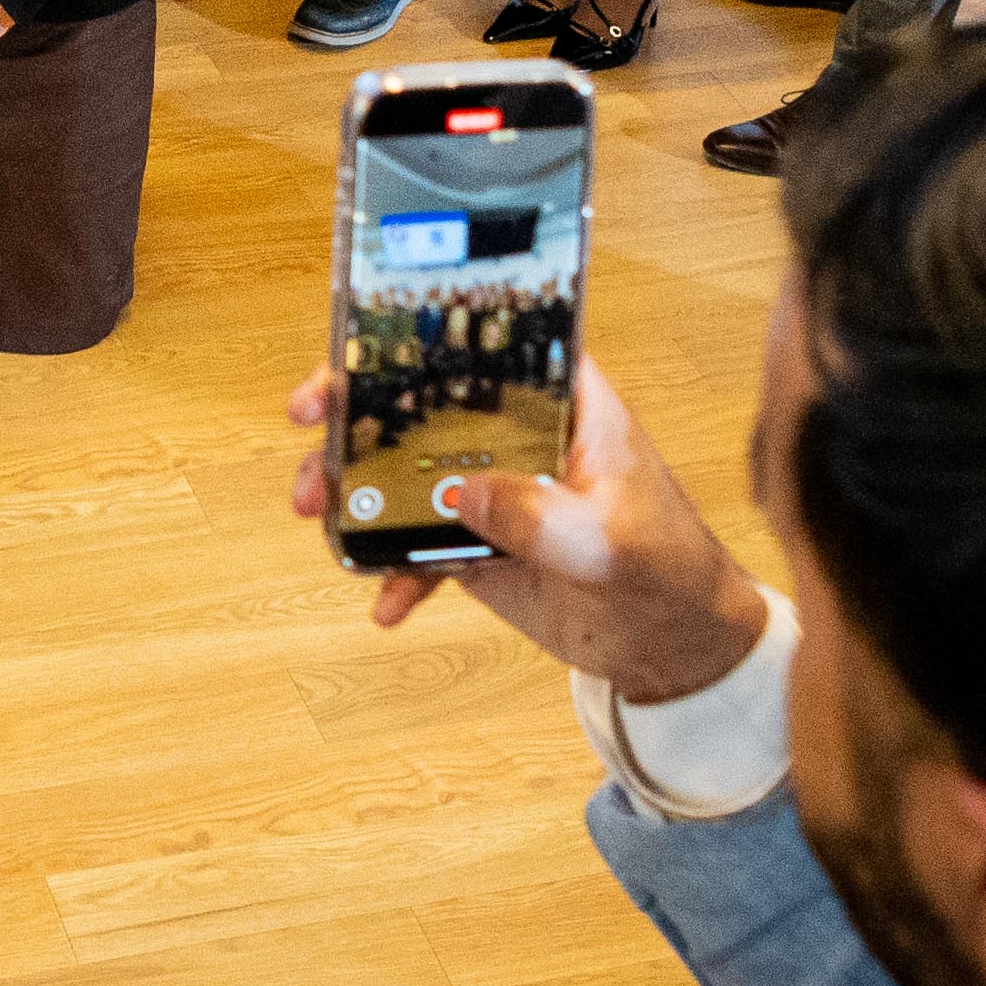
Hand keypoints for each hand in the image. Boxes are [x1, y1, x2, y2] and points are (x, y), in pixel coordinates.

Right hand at [285, 357, 767, 688]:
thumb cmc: (668, 572)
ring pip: (408, 473)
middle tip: (309, 426)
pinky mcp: (481, 545)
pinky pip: (420, 549)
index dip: (419, 337)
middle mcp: (518, 435)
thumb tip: (460, 494)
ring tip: (317, 515)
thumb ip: (534, 514)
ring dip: (358, 492)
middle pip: (426, 401)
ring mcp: (495, 490)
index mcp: (562, 404)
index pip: (486, 346)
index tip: (358, 351)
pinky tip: (387, 604)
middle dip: (359, 410)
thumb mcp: (606, 540)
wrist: (676, 649)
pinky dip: (396, 573)